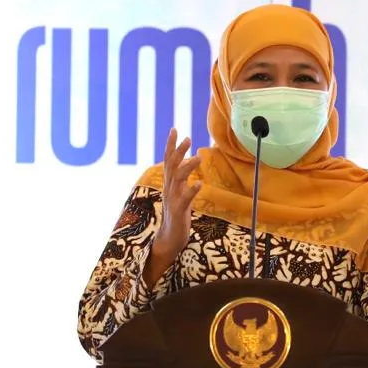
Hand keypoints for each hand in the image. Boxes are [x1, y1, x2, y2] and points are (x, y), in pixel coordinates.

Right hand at [145, 129, 201, 285]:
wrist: (169, 238)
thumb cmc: (177, 214)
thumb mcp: (179, 192)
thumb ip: (182, 177)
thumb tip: (189, 160)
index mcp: (169, 183)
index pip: (168, 160)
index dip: (171, 145)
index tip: (174, 129)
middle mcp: (169, 188)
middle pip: (171, 166)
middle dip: (178, 151)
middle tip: (187, 138)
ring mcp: (173, 199)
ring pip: (177, 180)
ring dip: (187, 167)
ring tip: (198, 157)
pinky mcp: (178, 211)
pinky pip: (185, 199)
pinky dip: (191, 190)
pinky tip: (199, 183)